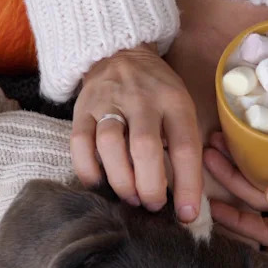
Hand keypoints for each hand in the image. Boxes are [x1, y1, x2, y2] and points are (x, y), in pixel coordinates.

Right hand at [71, 43, 202, 221]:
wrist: (119, 53)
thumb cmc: (157, 93)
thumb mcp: (180, 109)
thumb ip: (182, 147)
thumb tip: (186, 203)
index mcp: (174, 101)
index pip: (185, 146)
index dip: (188, 185)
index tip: (187, 215)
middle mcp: (141, 99)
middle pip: (145, 147)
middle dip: (150, 185)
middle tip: (154, 205)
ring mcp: (108, 103)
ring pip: (110, 145)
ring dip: (121, 180)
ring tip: (130, 199)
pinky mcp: (81, 110)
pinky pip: (79, 144)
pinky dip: (88, 171)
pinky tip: (100, 185)